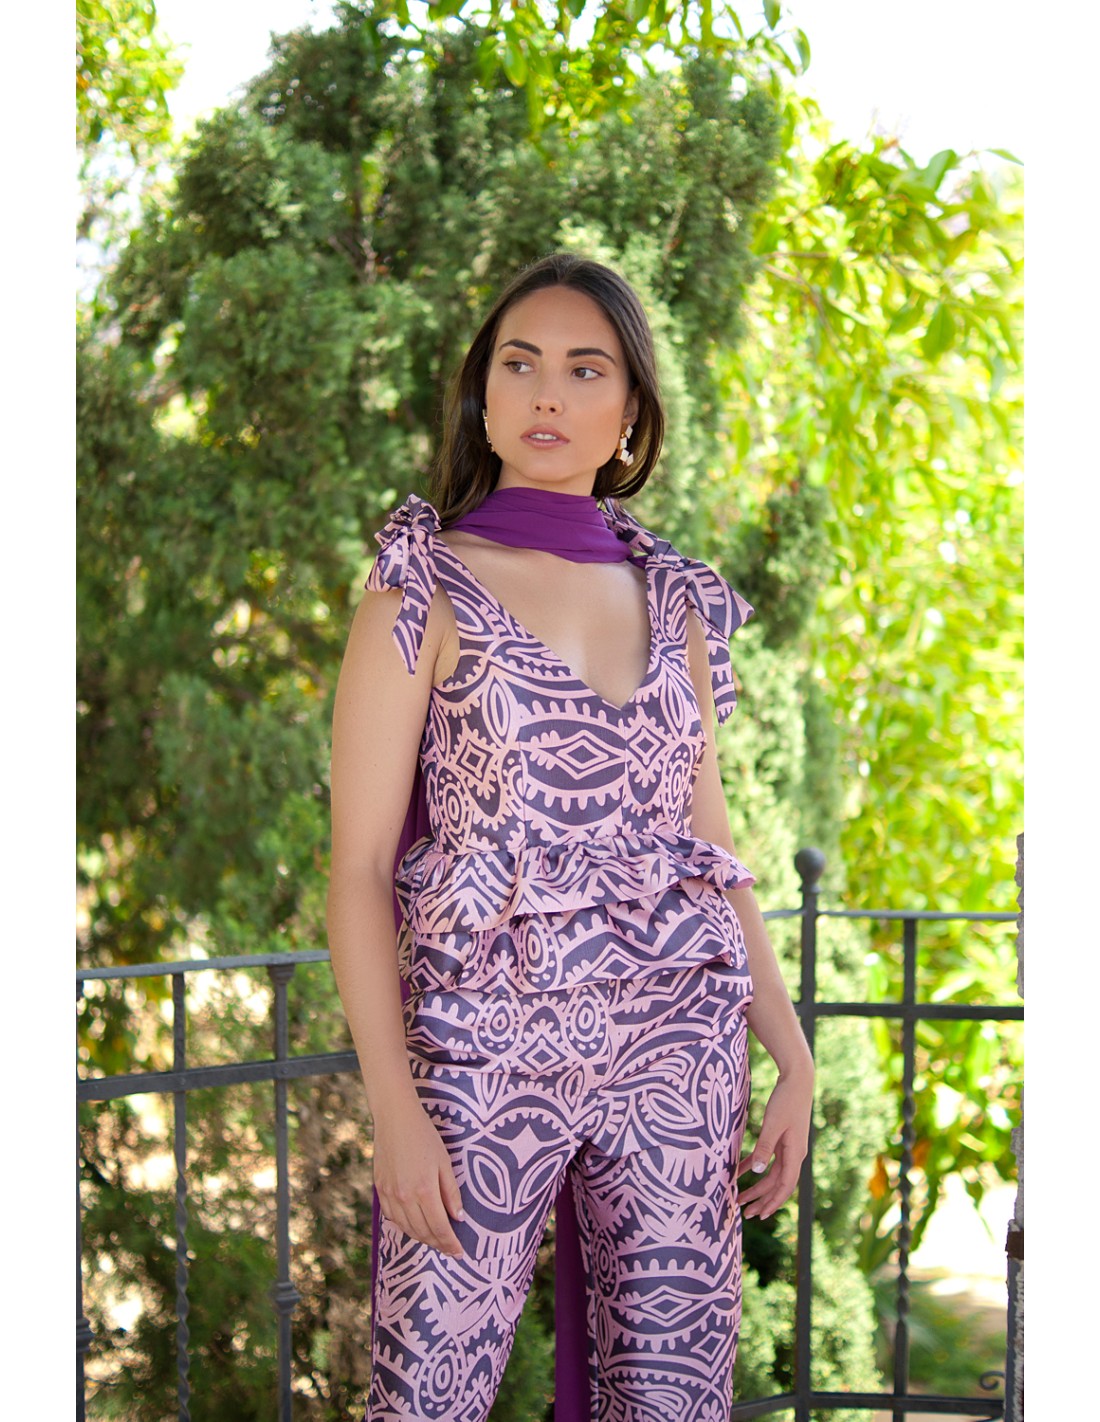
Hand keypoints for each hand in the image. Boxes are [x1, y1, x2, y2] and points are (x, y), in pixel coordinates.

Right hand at [372, 1100, 466, 1257]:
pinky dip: (405, 1226)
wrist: (395, 1118)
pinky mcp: (380, 1190)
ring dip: (422, 1238)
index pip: (439, 1227)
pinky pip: (392, 1218)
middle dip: (438, 1244)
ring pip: (406, 1228)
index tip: (459, 1252)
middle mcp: (405, 1197)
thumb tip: (458, 1217)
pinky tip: (414, 1226)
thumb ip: (451, 1192)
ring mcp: (390, 1195)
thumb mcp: (444, 1162)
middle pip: (423, 1232)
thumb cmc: (424, 1136)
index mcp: (424, 1190)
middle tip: (449, 1249)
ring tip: (435, 1240)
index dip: (450, 1243)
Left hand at [736, 1069, 813, 1219]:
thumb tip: (757, 1172)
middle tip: (744, 1213)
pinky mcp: (781, 1138)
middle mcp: (793, 1154)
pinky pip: (766, 1158)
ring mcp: (788, 1147)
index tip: (759, 1215)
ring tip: (740, 1197)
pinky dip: (753, 1166)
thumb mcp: (773, 1124)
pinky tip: (738, 1171)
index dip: (772, 1202)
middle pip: (777, 1184)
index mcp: (794, 1154)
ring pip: (771, 1174)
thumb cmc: (786, 1100)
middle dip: (761, 1200)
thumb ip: (765, 1147)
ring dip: (756, 1187)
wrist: (797, 1079)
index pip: (784, 1186)